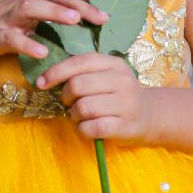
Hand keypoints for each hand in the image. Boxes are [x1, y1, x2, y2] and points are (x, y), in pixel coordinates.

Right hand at [0, 0, 109, 64]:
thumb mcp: (17, 19)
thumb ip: (39, 17)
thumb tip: (69, 17)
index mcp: (26, 1)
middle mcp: (18, 6)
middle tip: (99, 10)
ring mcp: (5, 20)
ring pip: (31, 8)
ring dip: (54, 12)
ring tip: (75, 20)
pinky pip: (11, 39)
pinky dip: (27, 45)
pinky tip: (43, 54)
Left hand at [36, 53, 152, 145]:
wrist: (150, 115)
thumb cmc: (118, 94)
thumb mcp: (107, 74)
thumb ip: (83, 71)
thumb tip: (47, 76)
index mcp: (114, 64)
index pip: (80, 62)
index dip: (56, 72)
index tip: (41, 82)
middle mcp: (122, 81)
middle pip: (78, 85)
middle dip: (66, 96)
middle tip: (70, 102)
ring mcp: (126, 104)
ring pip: (83, 108)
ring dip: (75, 115)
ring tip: (81, 116)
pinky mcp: (124, 126)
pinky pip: (92, 128)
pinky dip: (83, 130)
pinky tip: (88, 128)